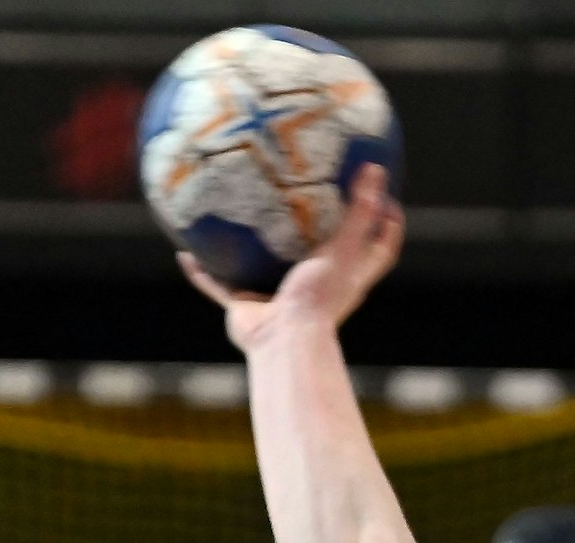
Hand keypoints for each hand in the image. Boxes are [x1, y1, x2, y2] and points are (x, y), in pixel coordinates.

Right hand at [179, 163, 404, 350]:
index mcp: (345, 278)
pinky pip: (219, 286)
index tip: (387, 199)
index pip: (378, 250)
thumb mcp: (343, 248)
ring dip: (252, 253)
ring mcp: (278, 298)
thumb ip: (360, 211)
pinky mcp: (246, 309)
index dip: (387, 227)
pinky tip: (186, 251)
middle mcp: (313, 287)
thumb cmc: (319, 298)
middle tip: (305, 195)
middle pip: (321, 259)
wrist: (284, 342)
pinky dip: (204, 273)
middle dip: (315, 234)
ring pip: (265, 272)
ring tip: (238, 219)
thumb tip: (375, 168)